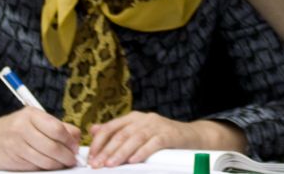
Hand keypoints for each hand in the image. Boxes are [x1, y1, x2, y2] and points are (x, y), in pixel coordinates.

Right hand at [0, 107, 80, 169]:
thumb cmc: (12, 129)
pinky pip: (35, 166)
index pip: (57, 129)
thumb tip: (76, 137)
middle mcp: (22, 128)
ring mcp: (16, 145)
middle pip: (53, 146)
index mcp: (31, 115)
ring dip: (58, 164)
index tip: (75, 147)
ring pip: (45, 160)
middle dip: (67, 156)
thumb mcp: (33, 120)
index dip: (70, 141)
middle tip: (72, 159)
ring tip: (63, 164)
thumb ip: (56, 126)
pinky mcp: (14, 160)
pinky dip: (46, 168)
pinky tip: (50, 165)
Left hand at [87, 113, 244, 166]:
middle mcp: (145, 119)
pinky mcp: (169, 134)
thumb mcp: (138, 132)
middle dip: (107, 150)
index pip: (111, 127)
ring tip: (111, 164)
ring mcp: (157, 126)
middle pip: (121, 134)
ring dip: (121, 152)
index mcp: (134, 118)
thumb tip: (94, 129)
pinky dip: (142, 152)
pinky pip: (153, 143)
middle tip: (97, 164)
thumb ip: (117, 131)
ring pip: (135, 138)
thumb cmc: (162, 137)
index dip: (99, 142)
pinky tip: (134, 160)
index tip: (91, 157)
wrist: (192, 137)